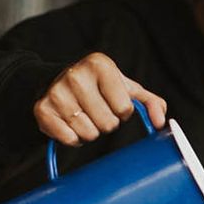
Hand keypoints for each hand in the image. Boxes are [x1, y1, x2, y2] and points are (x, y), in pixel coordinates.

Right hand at [33, 52, 166, 146]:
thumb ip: (151, 103)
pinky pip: (69, 139)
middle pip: (108, 124)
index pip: (125, 109)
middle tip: (97, 110)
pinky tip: (69, 123)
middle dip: (107, 123)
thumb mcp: (127, 89)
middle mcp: (75, 75)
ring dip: (90, 132)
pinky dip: (73, 138)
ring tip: (83, 115)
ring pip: (90, 134)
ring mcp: (57, 92)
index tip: (113, 102)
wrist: (53, 81)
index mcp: (100, 65)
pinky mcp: (42, 109)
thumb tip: (161, 122)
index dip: (123, 112)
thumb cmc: (99, 87)